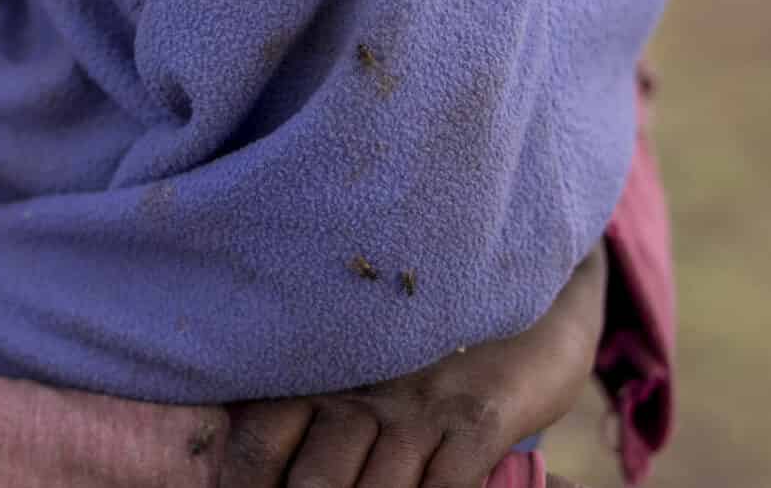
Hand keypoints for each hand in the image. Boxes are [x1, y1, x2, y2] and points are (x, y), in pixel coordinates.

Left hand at [216, 246, 605, 487]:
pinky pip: (450, 479)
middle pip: (315, 477)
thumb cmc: (433, 358)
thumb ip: (319, 423)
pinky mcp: (480, 415)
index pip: (259, 438)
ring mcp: (422, 405)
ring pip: (380, 486)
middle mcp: (363, 394)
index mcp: (323, 383)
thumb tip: (275, 464)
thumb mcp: (369, 380)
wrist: (526, 302)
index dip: (244, 479)